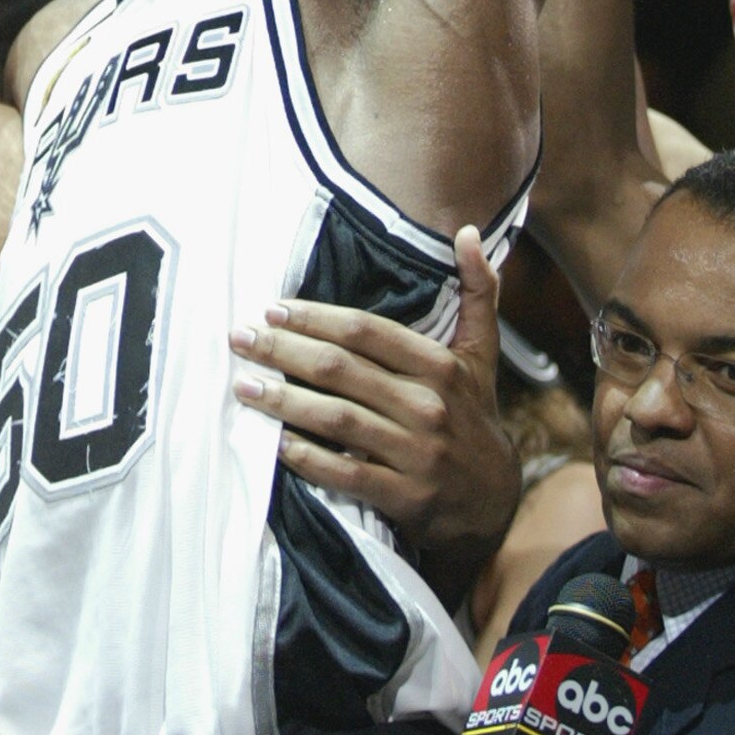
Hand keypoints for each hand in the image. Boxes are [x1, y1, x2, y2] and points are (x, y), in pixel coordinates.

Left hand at [230, 225, 518, 588]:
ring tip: (243, 385)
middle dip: (284, 350)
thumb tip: (469, 231)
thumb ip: (476, 291)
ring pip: (337, 419)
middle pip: (341, 370)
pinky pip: (346, 473)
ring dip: (284, 400)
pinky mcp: (406, 498)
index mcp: (440, 365)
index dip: (315, 317)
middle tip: (240, 338)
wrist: (494, 503)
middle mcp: (429, 406)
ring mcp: (418, 454)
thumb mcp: (482, 353)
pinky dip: (308, 457)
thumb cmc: (474, 415)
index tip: (272, 308)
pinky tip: (276, 442)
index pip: (365, 331)